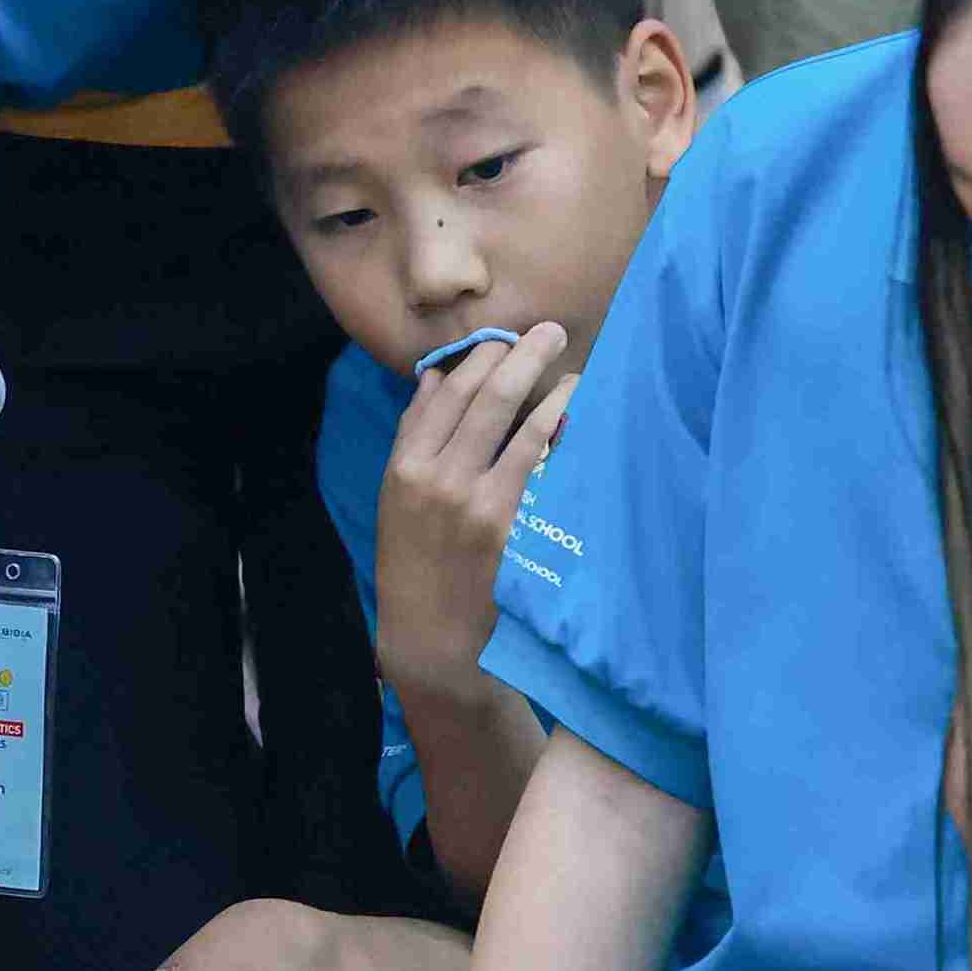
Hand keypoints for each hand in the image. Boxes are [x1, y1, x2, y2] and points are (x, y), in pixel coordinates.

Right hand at [372, 322, 570, 694]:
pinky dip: (556, 423)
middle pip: (479, 394)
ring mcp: (471, 498)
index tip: (502, 339)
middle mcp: (433, 476)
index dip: (475, 359)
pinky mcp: (506, 521)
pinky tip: (573, 406)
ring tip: (569, 359)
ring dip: (544, 379)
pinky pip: (536, 457)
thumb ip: (415, 440)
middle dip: (517, 352)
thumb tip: (438, 379)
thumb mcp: (398, 503)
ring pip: (511, 417)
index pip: (440, 394)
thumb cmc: (417, 569)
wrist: (433, 640)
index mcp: (402, 468)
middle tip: (549, 331)